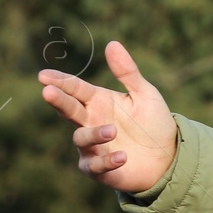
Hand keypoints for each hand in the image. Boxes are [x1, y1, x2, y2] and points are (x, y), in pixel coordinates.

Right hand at [38, 40, 176, 193]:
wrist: (168, 156)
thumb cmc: (154, 123)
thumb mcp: (145, 94)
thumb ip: (128, 72)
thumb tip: (112, 44)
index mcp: (98, 101)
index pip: (75, 88)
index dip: (60, 82)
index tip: (44, 76)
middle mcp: (90, 121)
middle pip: (69, 109)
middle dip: (58, 100)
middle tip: (48, 92)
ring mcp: (92, 146)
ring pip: (81, 138)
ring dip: (94, 134)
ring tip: (112, 130)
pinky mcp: (99, 169)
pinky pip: (95, 165)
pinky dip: (107, 161)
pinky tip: (122, 156)